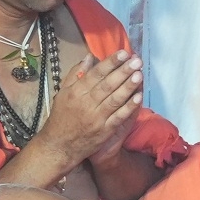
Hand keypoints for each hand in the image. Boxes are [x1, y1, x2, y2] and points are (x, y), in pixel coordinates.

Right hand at [36, 50, 142, 172]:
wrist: (59, 145)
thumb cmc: (62, 117)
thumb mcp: (63, 93)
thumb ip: (76, 74)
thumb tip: (89, 57)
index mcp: (76, 92)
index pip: (96, 74)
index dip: (110, 63)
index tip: (123, 53)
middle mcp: (86, 103)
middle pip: (107, 85)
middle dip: (123, 71)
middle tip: (136, 60)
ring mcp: (96, 117)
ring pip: (114, 99)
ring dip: (128, 87)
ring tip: (139, 74)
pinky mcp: (104, 130)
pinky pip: (118, 117)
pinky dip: (128, 107)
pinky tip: (138, 97)